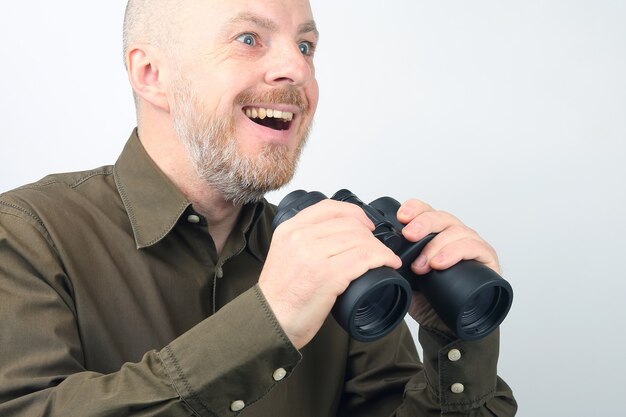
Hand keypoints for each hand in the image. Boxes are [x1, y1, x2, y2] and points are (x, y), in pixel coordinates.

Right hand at [259, 200, 401, 349]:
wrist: (268, 322)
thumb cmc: (279, 297)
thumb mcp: (285, 255)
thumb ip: (303, 240)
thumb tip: (335, 237)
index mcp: (290, 229)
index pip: (330, 207)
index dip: (355, 213)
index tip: (366, 225)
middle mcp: (301, 237)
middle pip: (349, 224)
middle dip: (370, 235)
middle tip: (377, 248)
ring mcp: (314, 255)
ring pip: (361, 239)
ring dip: (380, 248)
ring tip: (386, 258)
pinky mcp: (328, 275)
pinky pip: (365, 258)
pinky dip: (383, 258)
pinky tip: (389, 263)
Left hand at [397, 199, 500, 334]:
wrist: (446, 326)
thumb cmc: (428, 300)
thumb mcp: (405, 280)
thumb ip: (394, 267)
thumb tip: (379, 258)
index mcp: (434, 235)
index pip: (426, 211)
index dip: (415, 209)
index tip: (402, 217)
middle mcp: (453, 236)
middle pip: (442, 217)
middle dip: (424, 223)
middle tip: (409, 236)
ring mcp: (471, 247)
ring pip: (458, 231)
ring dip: (437, 245)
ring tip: (423, 264)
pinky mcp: (486, 261)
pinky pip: (476, 247)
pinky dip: (457, 252)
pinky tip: (440, 263)